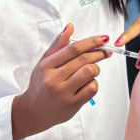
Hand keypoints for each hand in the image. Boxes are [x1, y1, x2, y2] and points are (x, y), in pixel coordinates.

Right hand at [11, 24, 110, 139]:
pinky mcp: (72, 105)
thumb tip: (70, 27)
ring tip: (91, 70)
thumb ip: (58, 45)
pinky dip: (93, 83)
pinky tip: (87, 84)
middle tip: (106, 52)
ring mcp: (63, 93)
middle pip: (83, 60)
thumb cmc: (40, 85)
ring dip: (95, 69)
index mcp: (46, 66)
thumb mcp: (44, 63)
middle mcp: (54, 79)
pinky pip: (92, 88)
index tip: (103, 38)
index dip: (91, 41)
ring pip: (90, 72)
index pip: (73, 49)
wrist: (33, 111)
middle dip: (99, 53)